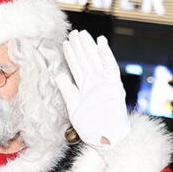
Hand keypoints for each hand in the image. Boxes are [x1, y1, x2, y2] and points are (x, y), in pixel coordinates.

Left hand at [56, 30, 129, 147]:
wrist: (106, 139)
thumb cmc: (91, 127)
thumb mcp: (73, 108)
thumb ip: (67, 91)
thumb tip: (58, 76)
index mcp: (84, 87)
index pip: (76, 67)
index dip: (71, 55)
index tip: (65, 42)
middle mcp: (95, 83)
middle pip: (85, 60)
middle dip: (80, 46)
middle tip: (73, 32)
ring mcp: (104, 83)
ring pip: (95, 60)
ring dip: (89, 47)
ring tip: (82, 34)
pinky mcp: (114, 87)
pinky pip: (110, 67)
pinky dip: (106, 55)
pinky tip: (100, 43)